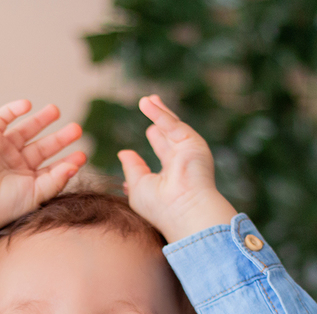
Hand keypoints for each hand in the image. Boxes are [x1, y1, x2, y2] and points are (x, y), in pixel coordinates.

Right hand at [0, 100, 86, 243]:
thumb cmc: (5, 205)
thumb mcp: (37, 193)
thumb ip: (57, 179)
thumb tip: (76, 166)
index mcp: (27, 180)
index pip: (51, 166)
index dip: (67, 160)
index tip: (82, 155)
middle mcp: (15, 163)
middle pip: (42, 146)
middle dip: (59, 138)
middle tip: (76, 129)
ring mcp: (2, 149)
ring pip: (25, 129)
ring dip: (41, 119)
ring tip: (56, 111)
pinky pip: (1, 118)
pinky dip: (13, 109)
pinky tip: (27, 105)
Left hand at [118, 95, 236, 242]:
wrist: (184, 211)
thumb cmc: (161, 207)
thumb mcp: (139, 186)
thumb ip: (132, 168)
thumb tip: (123, 153)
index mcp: (171, 173)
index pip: (163, 149)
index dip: (155, 137)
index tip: (148, 130)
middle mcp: (182, 160)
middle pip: (170, 133)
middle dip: (161, 117)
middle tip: (150, 101)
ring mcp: (188, 151)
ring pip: (172, 126)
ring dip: (159, 111)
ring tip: (146, 99)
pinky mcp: (192, 142)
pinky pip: (172, 124)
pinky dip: (158, 113)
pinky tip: (146, 103)